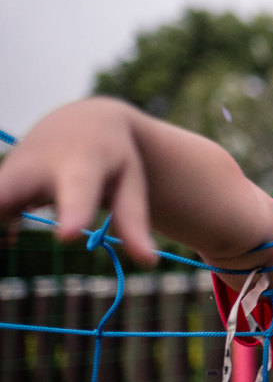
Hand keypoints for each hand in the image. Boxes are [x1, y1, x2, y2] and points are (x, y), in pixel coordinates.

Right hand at [0, 98, 158, 263]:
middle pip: (4, 192)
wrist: (81, 119)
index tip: (68, 235)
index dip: (73, 211)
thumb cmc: (110, 158)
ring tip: (5, 236)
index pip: (78, 190)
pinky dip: (0, 221)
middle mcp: (36, 166)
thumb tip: (149, 262)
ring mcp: (7, 173)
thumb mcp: (129, 182)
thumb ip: (133, 221)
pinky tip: (5, 233)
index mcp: (82, 165)